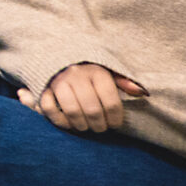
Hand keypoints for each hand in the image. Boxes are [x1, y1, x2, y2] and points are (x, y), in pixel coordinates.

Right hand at [19, 63, 147, 133]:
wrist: (58, 56)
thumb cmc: (88, 69)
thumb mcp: (108, 71)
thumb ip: (123, 82)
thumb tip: (141, 93)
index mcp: (97, 71)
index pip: (111, 102)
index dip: (115, 119)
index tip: (115, 124)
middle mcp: (77, 74)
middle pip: (92, 110)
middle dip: (99, 125)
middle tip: (101, 128)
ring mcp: (59, 81)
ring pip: (71, 111)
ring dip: (81, 125)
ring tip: (86, 127)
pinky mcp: (43, 87)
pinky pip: (49, 109)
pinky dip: (59, 120)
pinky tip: (68, 123)